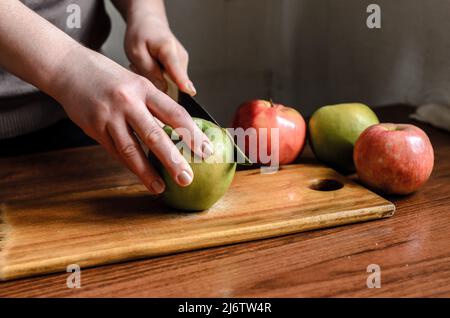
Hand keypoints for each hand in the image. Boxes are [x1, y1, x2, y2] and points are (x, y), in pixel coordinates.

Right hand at [52, 48, 212, 193]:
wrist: (69, 68)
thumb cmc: (110, 78)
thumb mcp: (137, 84)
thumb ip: (154, 107)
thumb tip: (177, 132)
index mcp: (145, 89)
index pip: (175, 114)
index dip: (193, 134)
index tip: (206, 151)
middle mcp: (128, 102)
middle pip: (155, 135)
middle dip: (173, 160)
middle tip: (187, 178)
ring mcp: (109, 116)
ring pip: (131, 150)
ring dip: (147, 172)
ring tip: (160, 188)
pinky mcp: (94, 128)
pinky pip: (115, 151)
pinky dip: (129, 165)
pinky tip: (141, 175)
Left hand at [124, 12, 195, 94]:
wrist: (149, 23)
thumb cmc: (141, 35)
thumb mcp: (137, 53)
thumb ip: (150, 72)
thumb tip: (164, 91)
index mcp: (169, 49)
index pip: (177, 70)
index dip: (183, 83)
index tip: (190, 92)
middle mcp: (181, 57)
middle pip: (174, 83)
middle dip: (157, 84)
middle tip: (141, 69)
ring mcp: (183, 63)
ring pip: (171, 83)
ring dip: (156, 80)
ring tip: (146, 65)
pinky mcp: (181, 67)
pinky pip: (171, 81)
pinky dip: (159, 77)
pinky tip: (152, 67)